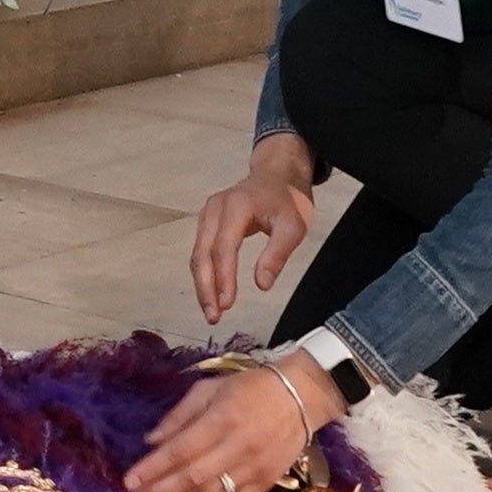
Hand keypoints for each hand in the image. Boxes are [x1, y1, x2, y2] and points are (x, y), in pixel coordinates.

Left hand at [124, 351, 333, 491]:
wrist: (301, 397)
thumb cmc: (250, 388)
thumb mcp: (210, 388)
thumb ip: (179, 415)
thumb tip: (150, 441)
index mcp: (222, 419)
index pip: (180, 450)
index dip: (153, 468)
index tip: (128, 481)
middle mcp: (237, 447)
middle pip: (191, 477)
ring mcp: (254, 468)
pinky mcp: (266, 483)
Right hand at [192, 135, 318, 323]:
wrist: (277, 175)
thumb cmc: (287, 200)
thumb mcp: (293, 226)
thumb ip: (276, 254)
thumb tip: (262, 285)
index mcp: (236, 207)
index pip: (224, 247)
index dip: (224, 278)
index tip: (227, 304)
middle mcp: (214, 209)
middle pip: (203, 253)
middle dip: (206, 288)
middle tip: (213, 316)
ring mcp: (207, 214)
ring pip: (198, 255)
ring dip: (202, 285)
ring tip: (212, 312)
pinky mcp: (207, 222)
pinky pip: (201, 251)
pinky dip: (204, 274)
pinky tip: (211, 294)